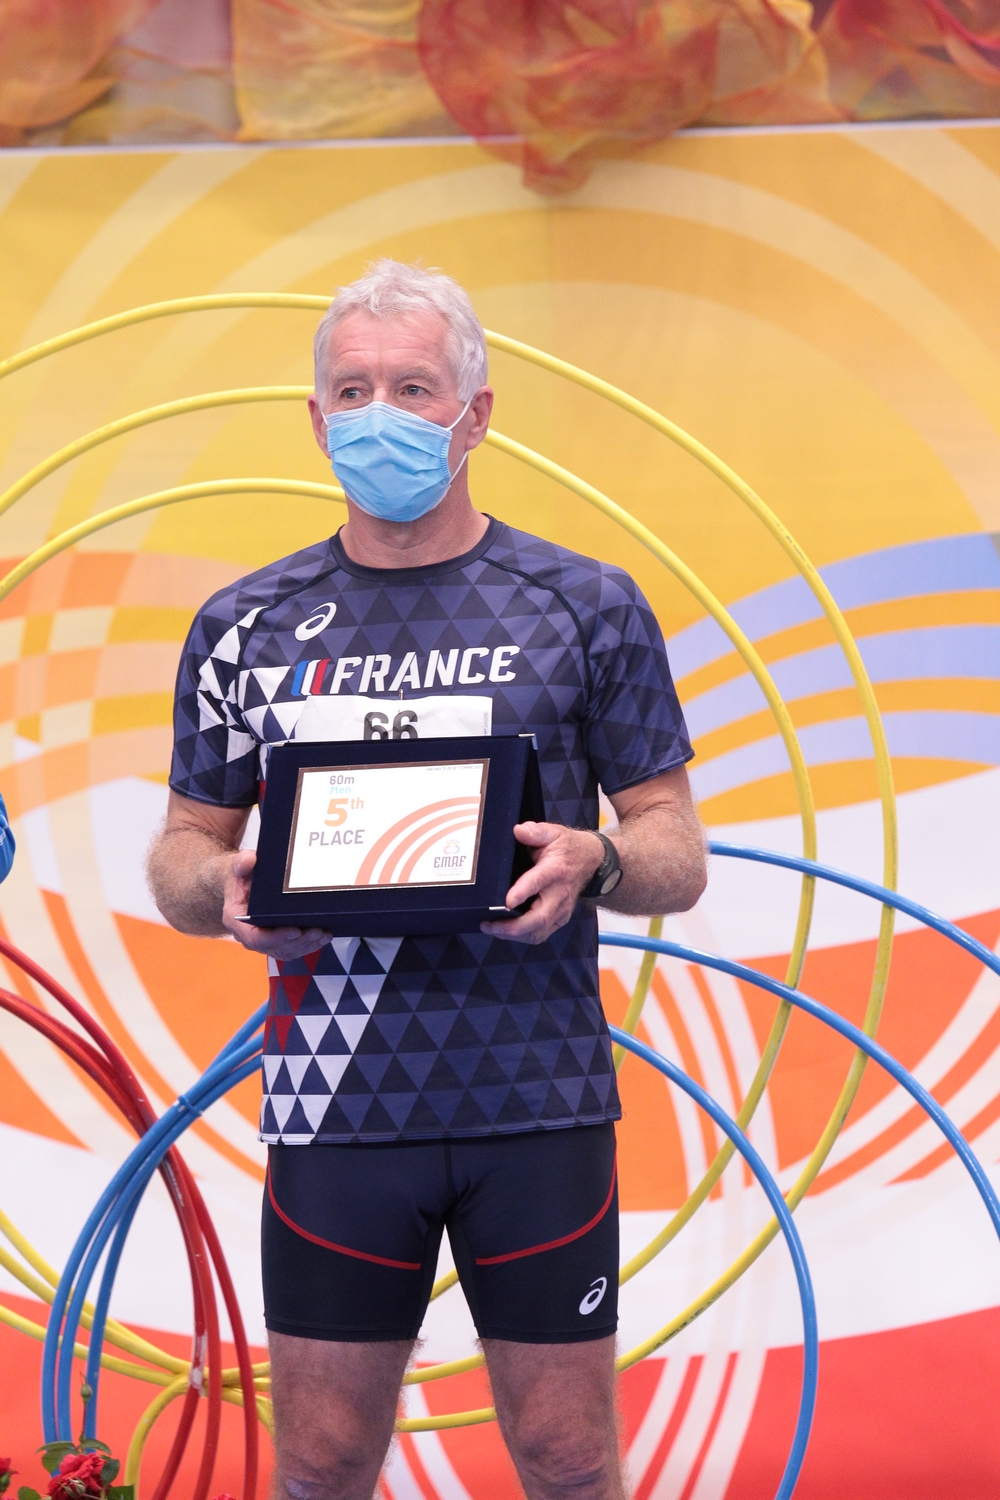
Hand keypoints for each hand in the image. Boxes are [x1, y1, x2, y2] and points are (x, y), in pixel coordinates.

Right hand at [222, 849, 332, 959]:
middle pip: (274, 947)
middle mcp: (249, 934)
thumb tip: (250, 860)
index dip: (275, 937)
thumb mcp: (238, 866)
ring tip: (323, 934)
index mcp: (237, 920)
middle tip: (316, 930)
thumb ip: (242, 863)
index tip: (294, 930)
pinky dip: (309, 945)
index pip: (255, 937)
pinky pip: (292, 948)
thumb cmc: (242, 877)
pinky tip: (323, 937)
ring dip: (306, 945)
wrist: (244, 882)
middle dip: (297, 941)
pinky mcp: (276, 940)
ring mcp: (264, 940)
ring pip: (286, 951)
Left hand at [480, 822, 604, 944]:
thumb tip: (518, 830)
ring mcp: (561, 909)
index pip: (538, 882)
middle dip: (512, 927)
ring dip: (514, 935)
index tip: (507, 902)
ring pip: (538, 932)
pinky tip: (506, 931)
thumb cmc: (567, 847)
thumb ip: (535, 832)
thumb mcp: (553, 832)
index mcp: (555, 870)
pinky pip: (540, 934)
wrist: (591, 860)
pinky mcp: (560, 918)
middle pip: (538, 918)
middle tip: (488, 924)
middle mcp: (559, 894)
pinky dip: (522, 936)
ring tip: (492, 928)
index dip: (523, 892)